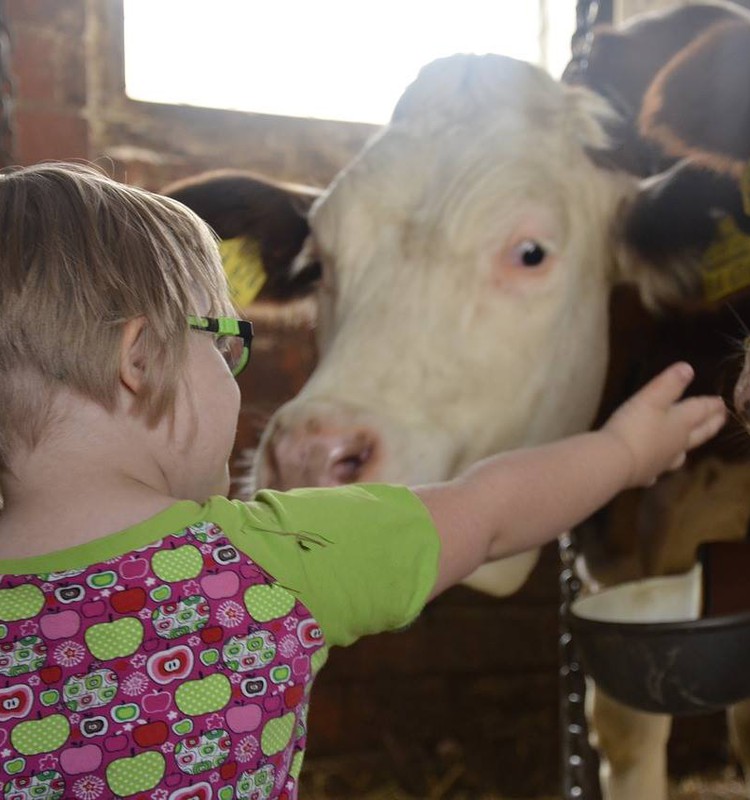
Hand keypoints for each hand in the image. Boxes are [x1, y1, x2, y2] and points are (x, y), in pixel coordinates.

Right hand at [602, 362, 726, 487]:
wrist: (615, 461)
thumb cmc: (634, 426)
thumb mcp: (651, 398)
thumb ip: (669, 383)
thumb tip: (688, 368)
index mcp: (680, 423)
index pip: (700, 411)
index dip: (710, 405)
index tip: (721, 403)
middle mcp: (676, 444)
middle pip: (698, 434)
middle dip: (709, 425)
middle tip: (720, 420)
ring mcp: (661, 461)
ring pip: (679, 455)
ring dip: (685, 449)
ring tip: (687, 449)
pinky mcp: (644, 474)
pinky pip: (654, 471)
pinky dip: (656, 470)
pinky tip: (653, 474)